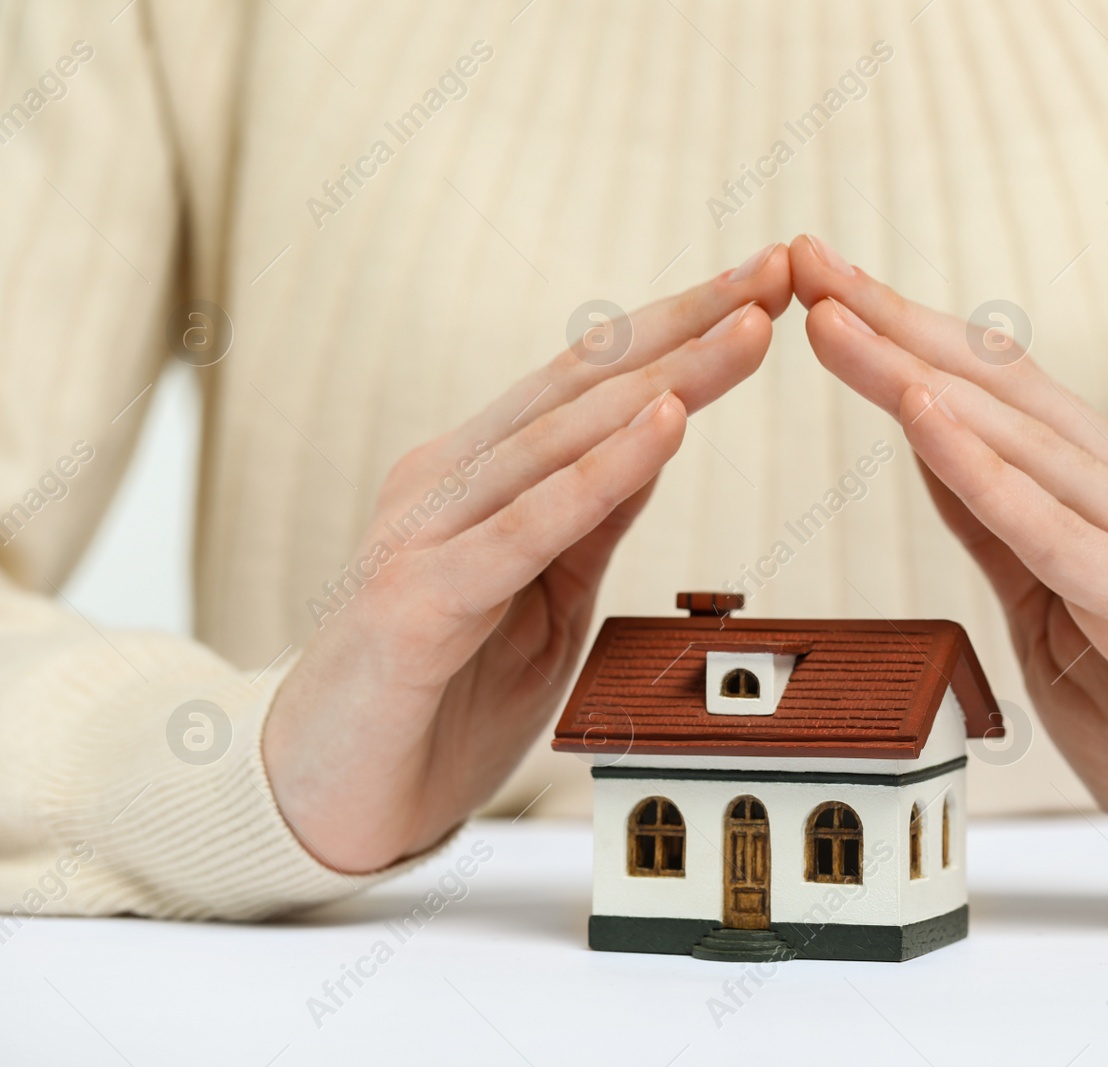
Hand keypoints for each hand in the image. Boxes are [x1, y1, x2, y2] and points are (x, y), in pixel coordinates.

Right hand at [264, 244, 793, 872]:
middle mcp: (446, 482)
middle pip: (584, 386)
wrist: (327, 803)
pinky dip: (598, 475)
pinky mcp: (415, 599)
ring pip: (561, 438)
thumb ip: (590, 519)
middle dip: (689, 327)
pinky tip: (662, 426)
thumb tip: (658, 433)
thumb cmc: (438, 701)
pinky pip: (524, 528)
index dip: (681, 331)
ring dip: (665, 380)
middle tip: (778, 272)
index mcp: (478, 476)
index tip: (765, 289)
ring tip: (746, 331)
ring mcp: (423, 533)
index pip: (592, 383)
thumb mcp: (545, 600)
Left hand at [791, 235, 1107, 895]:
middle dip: (892, 321)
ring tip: (833, 318)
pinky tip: (917, 413)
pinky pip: (1045, 525)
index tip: (826, 289)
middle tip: (807, 260)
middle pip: (995, 384)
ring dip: (913, 372)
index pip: (994, 389)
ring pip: (1012, 435)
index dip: (906, 335)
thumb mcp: (1050, 605)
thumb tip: (930, 443)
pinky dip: (976, 467)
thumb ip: (998, 525)